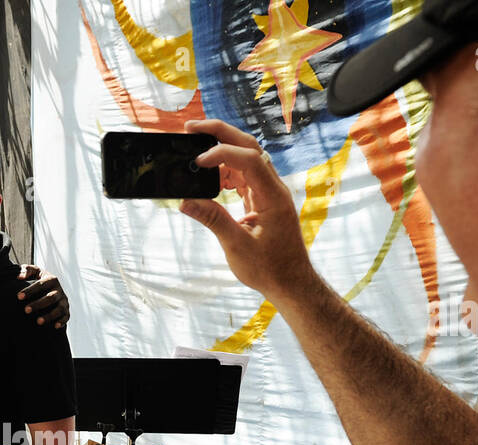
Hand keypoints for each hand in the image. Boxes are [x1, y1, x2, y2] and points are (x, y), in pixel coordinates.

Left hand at [17, 265, 69, 328]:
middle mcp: (59, 290)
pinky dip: (62, 321)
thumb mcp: (34, 272)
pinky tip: (55, 326)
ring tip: (38, 322)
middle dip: (38, 304)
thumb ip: (27, 270)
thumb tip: (19, 276)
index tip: (18, 297)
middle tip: (26, 310)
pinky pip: (66, 316)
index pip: (40, 285)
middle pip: (50, 298)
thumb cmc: (39, 280)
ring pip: (59, 309)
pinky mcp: (66, 311)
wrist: (51, 289)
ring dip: (50, 315)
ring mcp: (63, 301)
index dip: (30, 291)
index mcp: (51, 279)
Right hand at [177, 118, 317, 303]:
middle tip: (191, 127)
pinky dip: (225, 171)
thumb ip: (212, 220)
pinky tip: (209, 177)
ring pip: (246, 157)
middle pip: (249, 146)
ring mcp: (269, 192)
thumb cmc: (270, 269)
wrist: (291, 283)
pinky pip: (244, 175)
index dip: (221, 154)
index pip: (248, 159)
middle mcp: (273, 188)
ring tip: (195, 152)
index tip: (197, 162)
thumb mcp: (237, 246)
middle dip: (220, 133)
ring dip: (221, 150)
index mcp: (273, 196)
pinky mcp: (262, 200)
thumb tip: (186, 201)